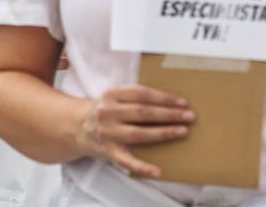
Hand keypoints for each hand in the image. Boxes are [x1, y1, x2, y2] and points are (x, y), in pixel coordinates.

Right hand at [75, 84, 193, 177]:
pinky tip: (158, 171)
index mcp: (111, 95)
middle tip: (189, 116)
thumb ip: (134, 97)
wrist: (77, 126)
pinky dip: (143, 167)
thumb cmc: (105, 111)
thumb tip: (170, 102)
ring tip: (182, 131)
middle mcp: (108, 112)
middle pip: (143, 112)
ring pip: (140, 133)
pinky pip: (127, 161)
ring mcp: (108, 132)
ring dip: (164, 132)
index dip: (163, 97)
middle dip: (169, 114)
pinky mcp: (108, 151)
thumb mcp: (113, 97)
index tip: (182, 101)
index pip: (141, 94)